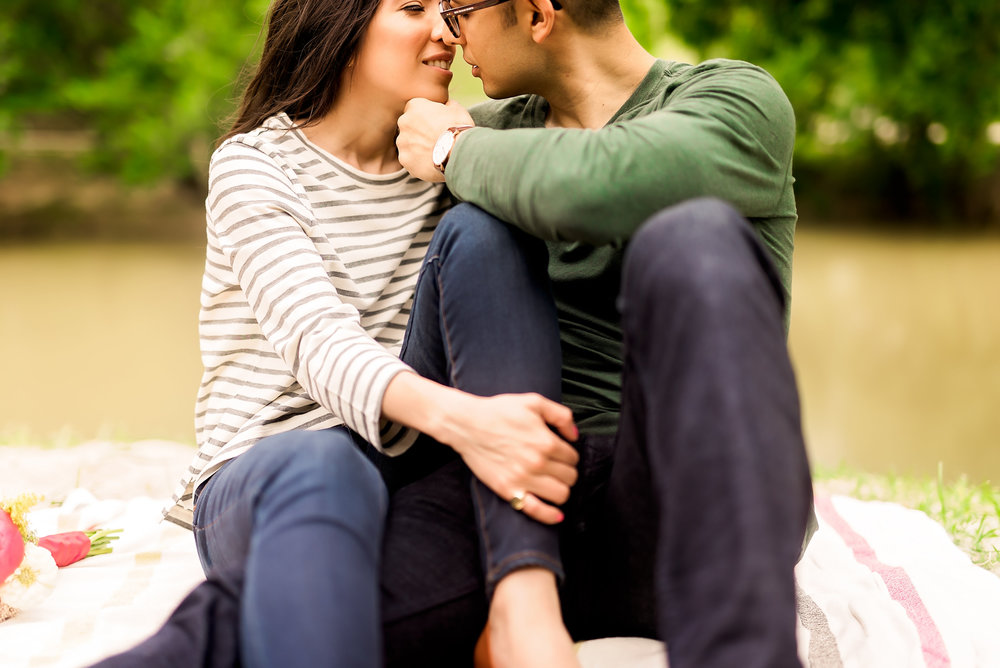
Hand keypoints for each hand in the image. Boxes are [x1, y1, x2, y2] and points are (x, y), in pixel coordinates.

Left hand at [397, 98, 474, 181]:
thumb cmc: (458, 128)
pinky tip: (430, 164)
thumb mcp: (458, 110)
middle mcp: (404, 122)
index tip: (434, 125)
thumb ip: (448, 105)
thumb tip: (448, 106)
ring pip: (407, 145)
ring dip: (417, 148)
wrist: (458, 153)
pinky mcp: (404, 159)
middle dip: (419, 133)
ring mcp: (402, 142)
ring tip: (434, 154)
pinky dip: (417, 163)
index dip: (425, 117)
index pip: (414, 109)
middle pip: (408, 127)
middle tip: (434, 140)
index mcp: (415, 106)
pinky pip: (409, 160)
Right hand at [444, 392, 579, 524]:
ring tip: (552, 482)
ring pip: (561, 494)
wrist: (467, 424)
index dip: (568, 454)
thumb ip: (561, 415)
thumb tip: (574, 436)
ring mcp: (523, 479)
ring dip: (561, 488)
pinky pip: (537, 511)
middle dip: (567, 471)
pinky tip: (556, 514)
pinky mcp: (508, 490)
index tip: (559, 452)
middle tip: (555, 466)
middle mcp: (538, 463)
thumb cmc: (499, 411)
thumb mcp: (533, 402)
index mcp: (546, 441)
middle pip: (570, 477)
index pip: (573, 457)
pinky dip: (550, 515)